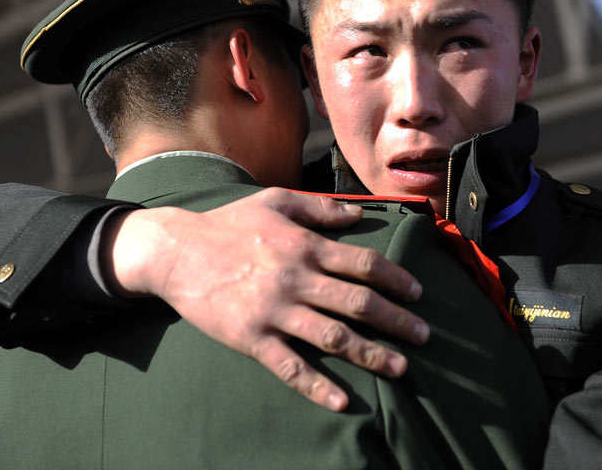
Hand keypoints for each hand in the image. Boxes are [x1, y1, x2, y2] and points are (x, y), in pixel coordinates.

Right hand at [103, 187, 428, 411]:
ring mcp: (274, 311)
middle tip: (425, 335)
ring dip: (371, 354)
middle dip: (396, 320)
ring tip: (400, 366)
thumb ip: (320, 208)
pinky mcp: (252, 338)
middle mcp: (295, 279)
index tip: (417, 293)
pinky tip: (342, 400)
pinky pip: (290, 366)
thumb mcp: (275, 202)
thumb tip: (360, 214)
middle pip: (357, 303)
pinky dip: (317, 385)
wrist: (176, 253)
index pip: (362, 264)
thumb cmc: (228, 224)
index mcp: (304, 246)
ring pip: (333, 337)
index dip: (395, 279)